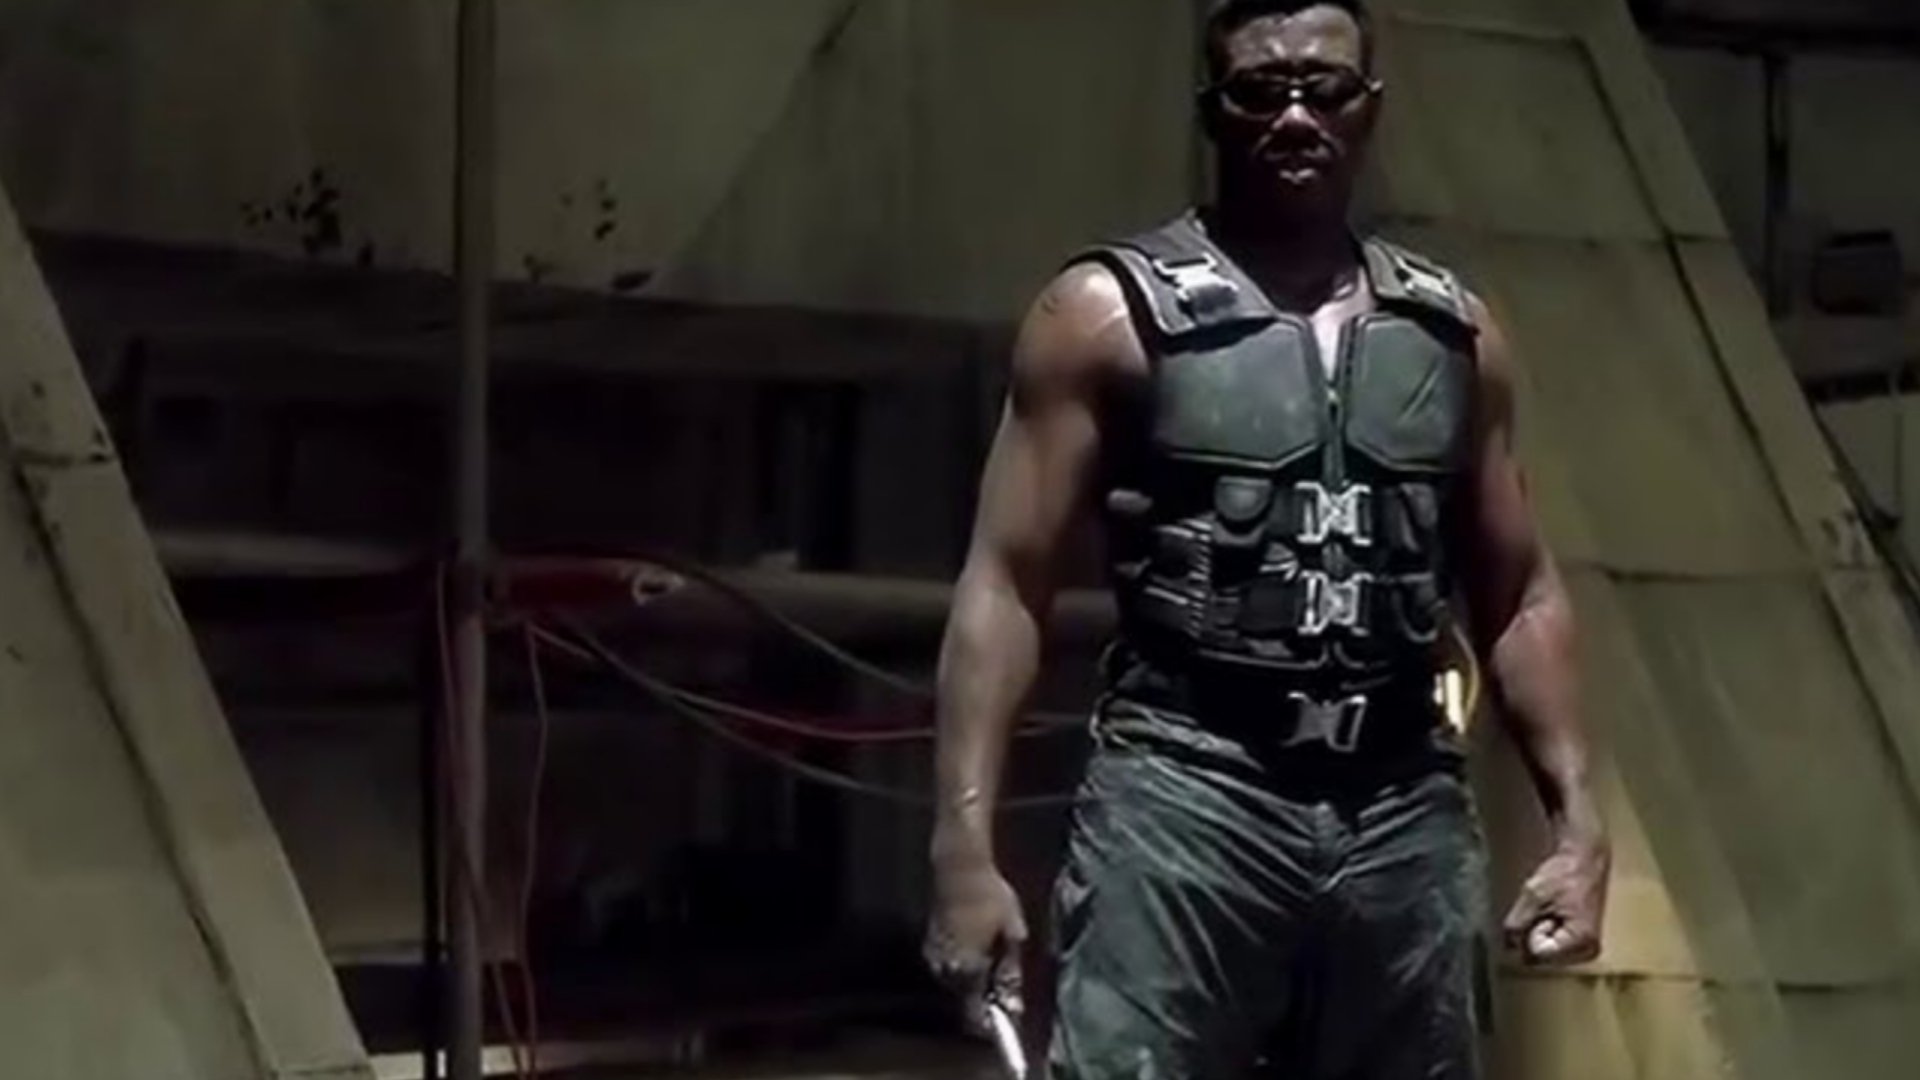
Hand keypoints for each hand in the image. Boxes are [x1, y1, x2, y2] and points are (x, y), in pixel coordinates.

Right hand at [923, 851, 1027, 1035]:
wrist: (959, 865)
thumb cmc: (990, 895)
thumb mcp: (1012, 929)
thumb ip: (1010, 965)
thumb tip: (1012, 992)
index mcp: (967, 967)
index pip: (973, 1008)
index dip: (986, 1019)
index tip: (998, 1020)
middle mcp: (946, 966)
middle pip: (961, 996)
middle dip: (978, 998)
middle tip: (997, 993)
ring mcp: (934, 952)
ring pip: (951, 980)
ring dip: (967, 981)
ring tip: (987, 971)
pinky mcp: (929, 938)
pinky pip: (944, 962)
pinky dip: (958, 964)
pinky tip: (973, 952)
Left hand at [1503, 830, 1609, 966]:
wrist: (1584, 859)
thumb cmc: (1564, 873)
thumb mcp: (1533, 895)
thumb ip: (1517, 922)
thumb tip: (1506, 946)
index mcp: (1580, 940)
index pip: (1538, 953)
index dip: (1530, 932)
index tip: (1544, 911)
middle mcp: (1587, 951)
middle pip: (1541, 958)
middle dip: (1534, 935)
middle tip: (1548, 910)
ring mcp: (1586, 950)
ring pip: (1544, 954)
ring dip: (1539, 933)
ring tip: (1552, 911)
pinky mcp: (1581, 945)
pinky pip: (1552, 948)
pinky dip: (1546, 933)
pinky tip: (1555, 915)